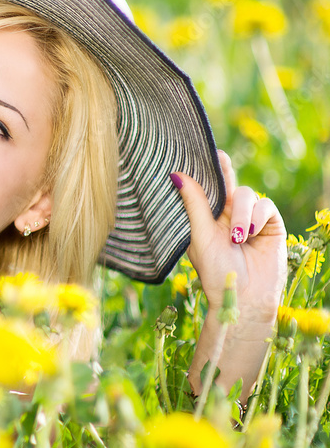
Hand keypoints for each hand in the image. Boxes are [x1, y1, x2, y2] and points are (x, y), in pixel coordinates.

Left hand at [170, 150, 287, 398]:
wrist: (243, 297)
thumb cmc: (215, 271)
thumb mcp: (200, 234)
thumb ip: (194, 203)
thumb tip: (176, 174)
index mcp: (207, 217)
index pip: (205, 187)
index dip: (204, 169)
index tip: (195, 150)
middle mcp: (227, 214)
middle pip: (227, 182)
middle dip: (224, 170)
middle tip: (219, 157)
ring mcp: (250, 218)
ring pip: (247, 194)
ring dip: (242, 211)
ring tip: (237, 235)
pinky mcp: (270, 224)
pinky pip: (265, 206)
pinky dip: (256, 217)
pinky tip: (249, 235)